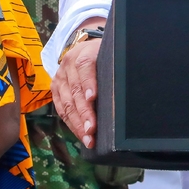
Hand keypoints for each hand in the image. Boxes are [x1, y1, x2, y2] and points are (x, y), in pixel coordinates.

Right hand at [52, 19, 104, 146]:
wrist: (84, 49)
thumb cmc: (105, 55)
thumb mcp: (111, 54)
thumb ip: (116, 66)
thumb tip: (133, 85)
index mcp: (85, 52)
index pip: (85, 66)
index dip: (89, 82)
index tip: (93, 98)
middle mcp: (68, 64)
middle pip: (76, 89)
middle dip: (84, 112)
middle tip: (92, 129)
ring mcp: (60, 77)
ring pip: (67, 103)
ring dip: (77, 123)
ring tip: (88, 139)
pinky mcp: (55, 89)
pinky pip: (61, 109)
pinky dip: (71, 124)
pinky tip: (81, 135)